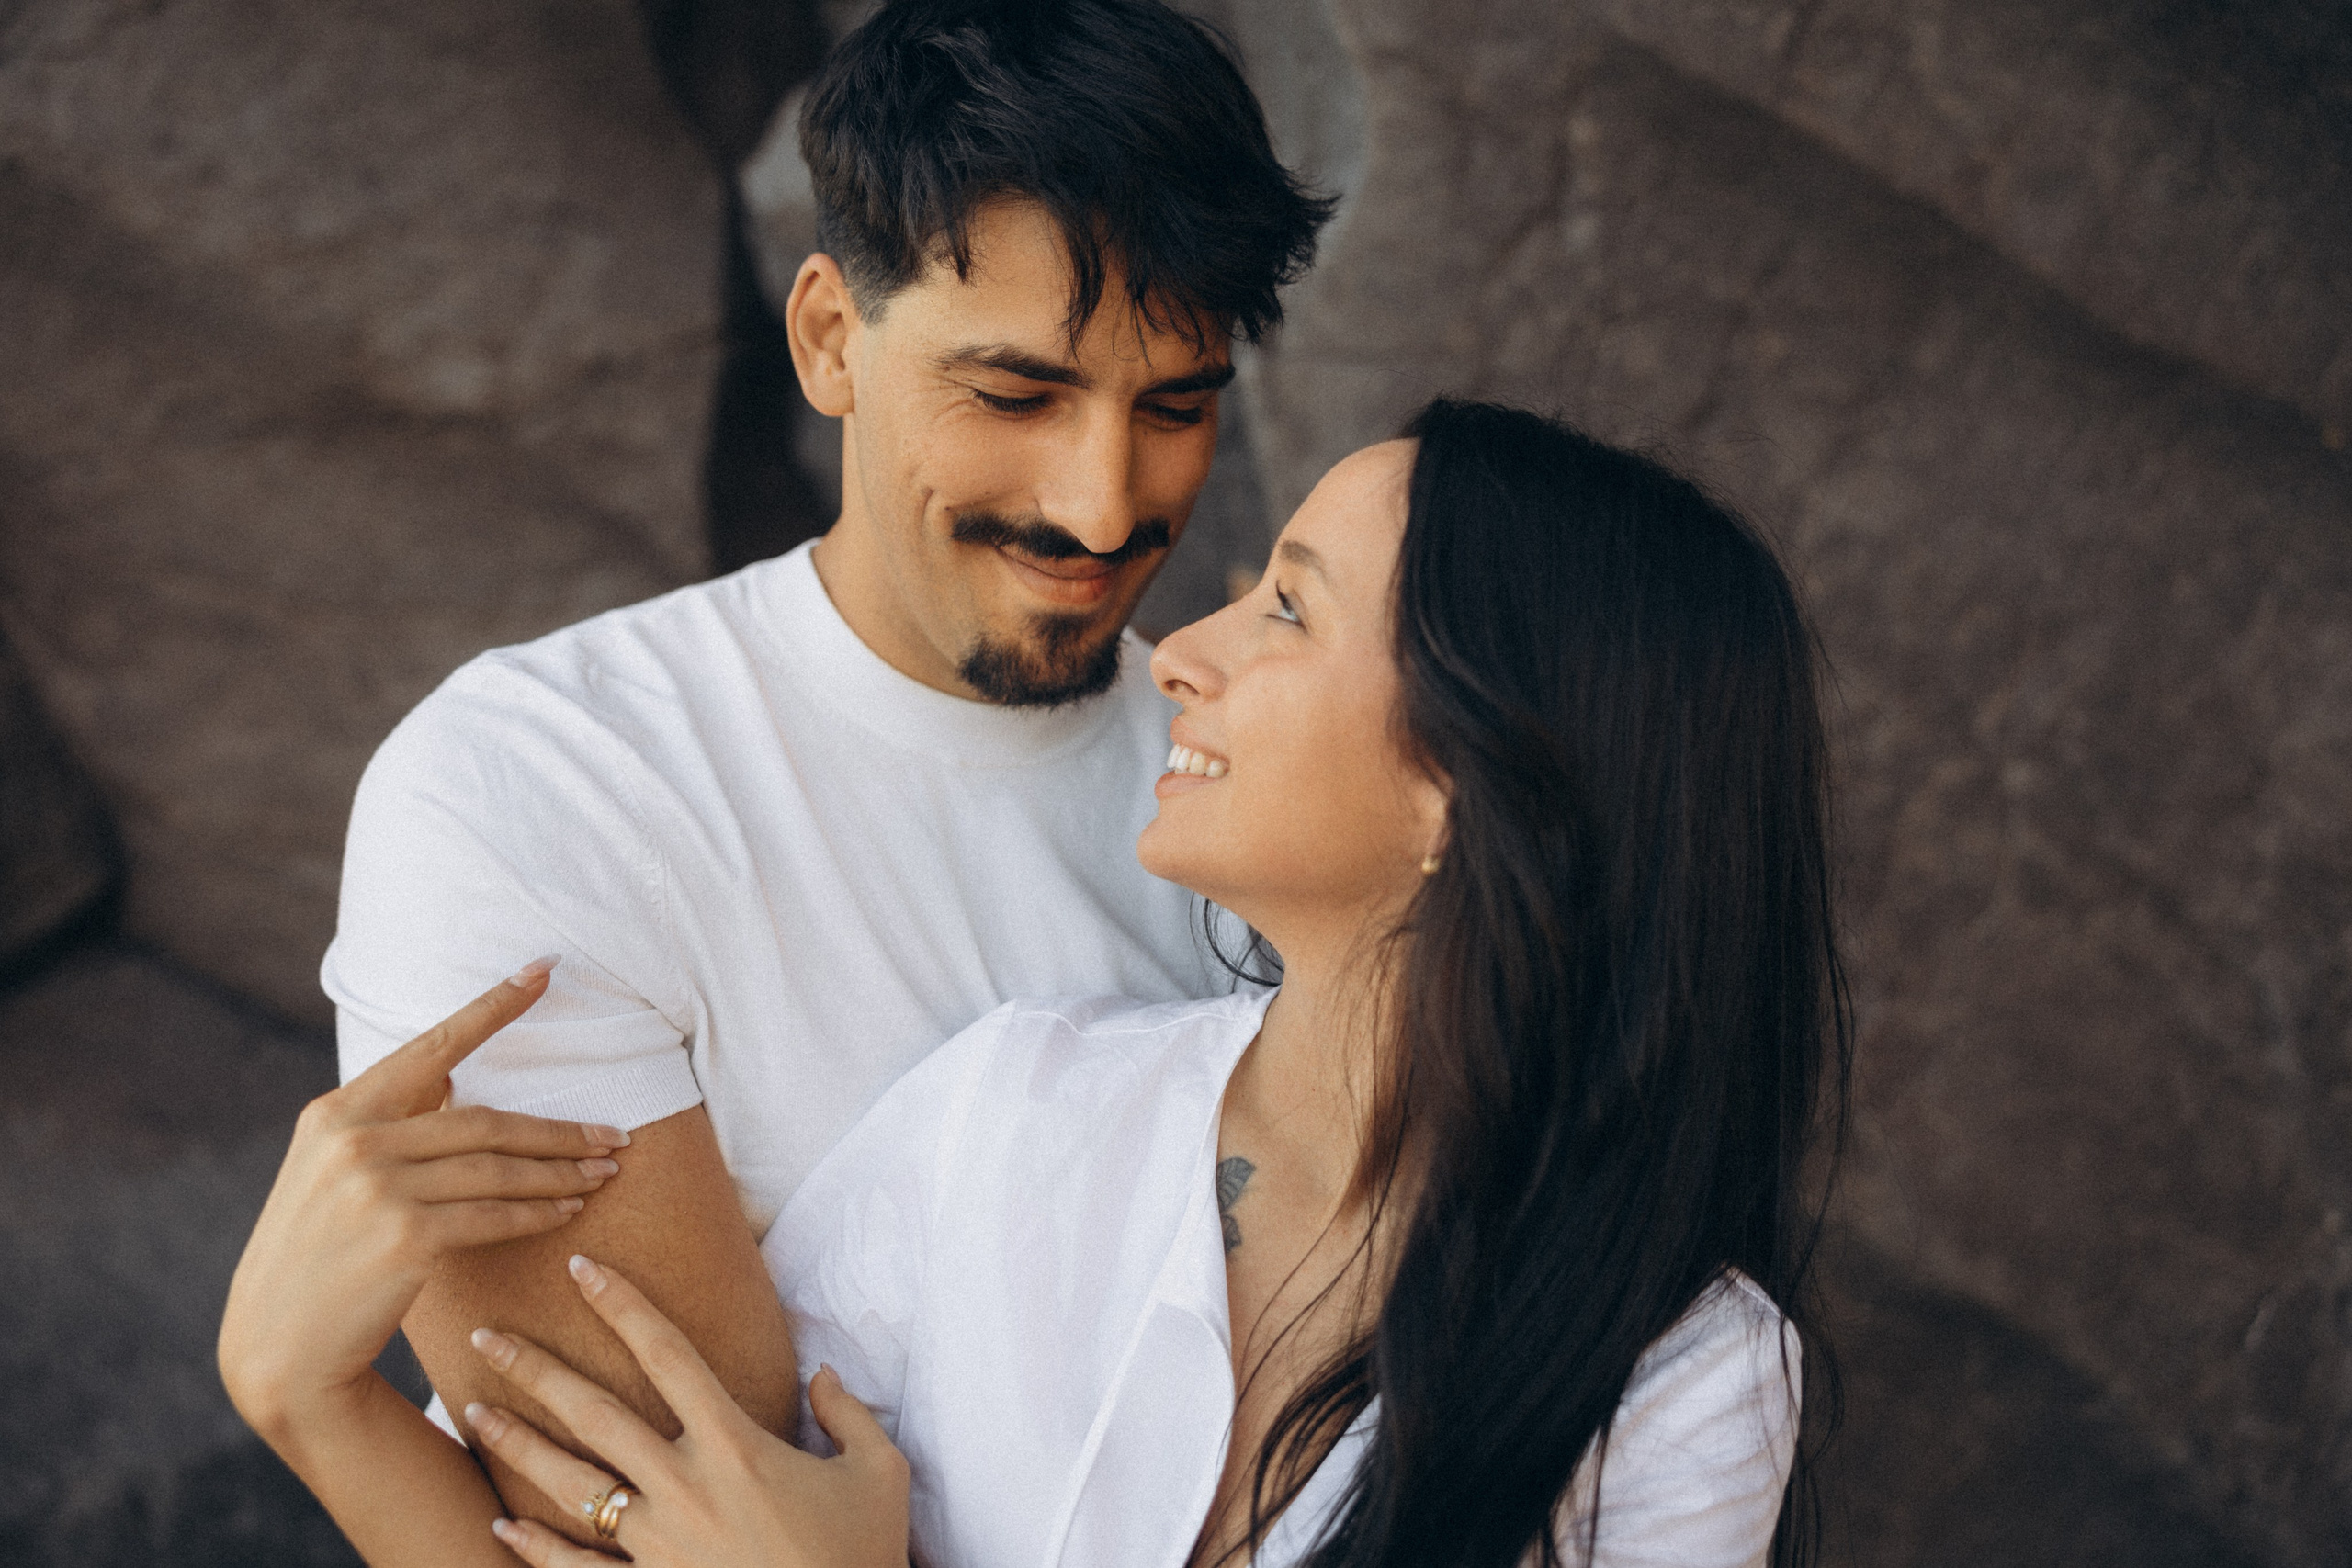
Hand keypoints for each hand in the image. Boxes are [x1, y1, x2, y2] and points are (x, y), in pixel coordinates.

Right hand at [219, 959, 629, 1436]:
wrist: (277, 1348)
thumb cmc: (316, 1258)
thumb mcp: (330, 1174)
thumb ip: (387, 1124)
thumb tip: (453, 1075)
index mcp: (336, 1112)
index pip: (431, 1048)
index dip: (493, 1007)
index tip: (544, 971)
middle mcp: (354, 1140)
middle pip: (485, 1120)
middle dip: (559, 1129)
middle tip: (617, 1133)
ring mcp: (378, 1187)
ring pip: (498, 1168)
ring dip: (562, 1171)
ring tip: (606, 1172)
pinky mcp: (405, 1236)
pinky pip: (494, 1215)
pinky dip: (538, 1212)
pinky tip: (568, 1211)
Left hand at [463, 1254, 909, 1567]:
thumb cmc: (864, 1557)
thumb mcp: (880, 1472)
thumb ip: (850, 1414)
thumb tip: (825, 1375)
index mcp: (737, 1446)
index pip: (669, 1354)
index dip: (624, 1304)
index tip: (584, 1267)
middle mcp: (686, 1488)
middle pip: (595, 1413)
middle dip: (535, 1369)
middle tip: (487, 1336)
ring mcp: (659, 1546)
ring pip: (571, 1484)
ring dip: (516, 1445)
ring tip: (472, 1413)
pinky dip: (534, 1547)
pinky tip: (501, 1523)